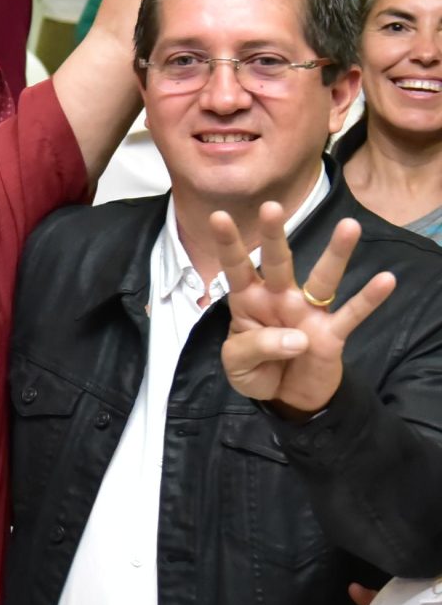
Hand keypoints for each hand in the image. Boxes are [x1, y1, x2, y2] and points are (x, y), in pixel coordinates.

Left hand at [211, 203, 395, 414]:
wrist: (284, 398)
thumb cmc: (255, 370)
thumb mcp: (237, 363)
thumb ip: (255, 347)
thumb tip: (298, 339)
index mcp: (249, 300)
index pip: (237, 268)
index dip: (229, 245)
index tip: (218, 217)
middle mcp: (281, 299)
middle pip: (279, 263)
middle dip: (275, 236)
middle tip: (271, 207)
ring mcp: (309, 313)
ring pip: (323, 279)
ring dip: (336, 254)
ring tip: (349, 226)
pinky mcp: (332, 334)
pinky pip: (352, 314)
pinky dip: (369, 299)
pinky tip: (386, 280)